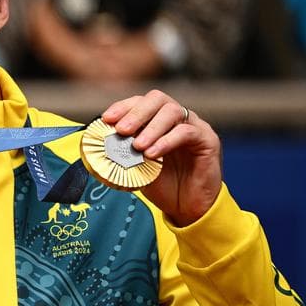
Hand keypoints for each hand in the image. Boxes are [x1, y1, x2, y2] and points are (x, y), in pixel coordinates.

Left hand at [101, 90, 221, 225]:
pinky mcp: (208, 141)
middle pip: (157, 99)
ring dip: (151, 127)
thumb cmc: (162, 184)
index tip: (107, 119)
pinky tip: (152, 154)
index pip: (141, 102)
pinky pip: (187, 132)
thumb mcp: (135, 166)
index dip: (123, 107)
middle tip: (121, 130)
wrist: (186, 207)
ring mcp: (195, 126)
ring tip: (137, 146)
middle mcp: (178, 119)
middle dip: (136, 113)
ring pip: (173, 111)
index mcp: (158, 120)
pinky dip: (166, 141)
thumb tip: (97, 145)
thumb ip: (122, 152)